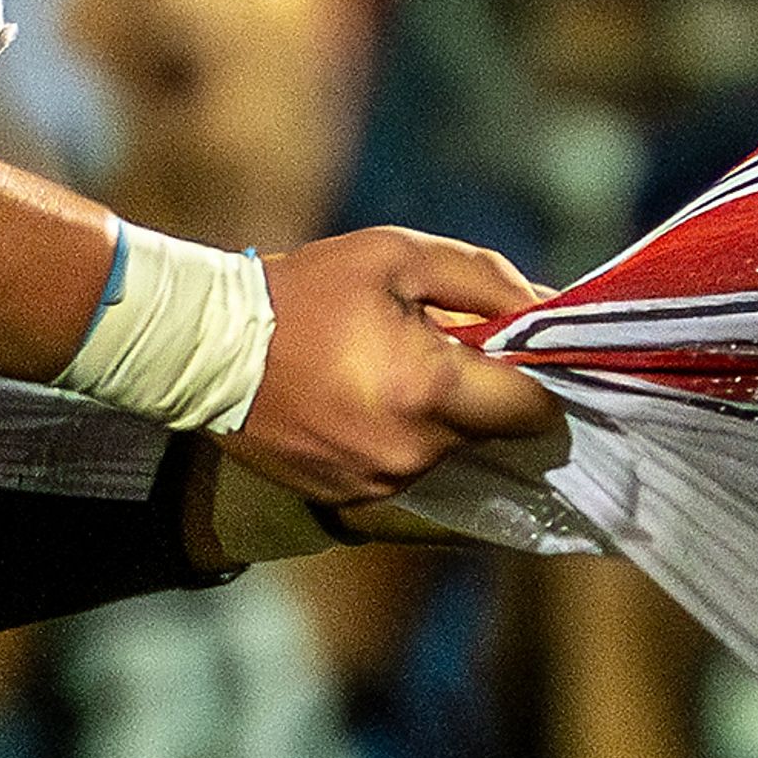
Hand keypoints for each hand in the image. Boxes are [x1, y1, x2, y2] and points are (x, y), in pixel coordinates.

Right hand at [223, 226, 552, 503]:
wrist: (207, 350)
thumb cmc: (308, 292)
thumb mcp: (400, 258)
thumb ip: (486, 282)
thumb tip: (549, 310)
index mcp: (432, 390)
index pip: (536, 409)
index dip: (542, 377)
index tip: (528, 351)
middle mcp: (415, 452)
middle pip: (494, 431)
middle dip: (486, 391)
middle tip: (449, 347)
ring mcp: (381, 484)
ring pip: (452, 452)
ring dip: (442, 415)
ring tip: (392, 368)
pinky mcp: (352, 499)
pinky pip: (408, 469)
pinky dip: (403, 438)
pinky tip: (365, 399)